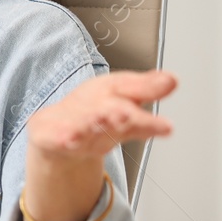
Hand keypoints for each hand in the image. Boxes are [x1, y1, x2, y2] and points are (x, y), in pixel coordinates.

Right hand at [19, 69, 177, 220]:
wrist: (55, 129)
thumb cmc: (92, 111)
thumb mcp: (121, 98)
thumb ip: (146, 90)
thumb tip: (172, 80)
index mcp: (111, 93)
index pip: (131, 93)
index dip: (148, 100)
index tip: (167, 111)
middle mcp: (92, 107)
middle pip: (109, 110)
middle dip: (119, 113)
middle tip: (130, 114)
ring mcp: (71, 121)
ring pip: (86, 123)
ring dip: (95, 122)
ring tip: (108, 121)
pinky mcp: (49, 134)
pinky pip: (57, 137)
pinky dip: (63, 137)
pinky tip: (69, 139)